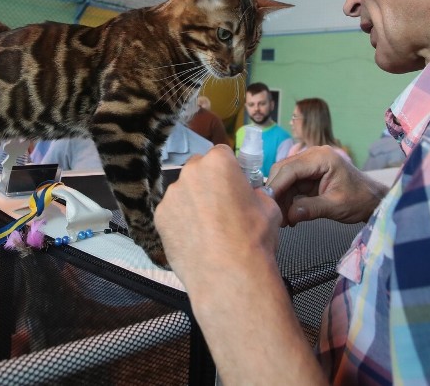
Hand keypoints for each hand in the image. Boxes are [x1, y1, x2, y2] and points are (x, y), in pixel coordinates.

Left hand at [155, 145, 328, 384]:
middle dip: (208, 183)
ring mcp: (171, 195)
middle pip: (198, 170)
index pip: (221, 153)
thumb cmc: (253, 239)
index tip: (233, 185)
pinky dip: (180, 222)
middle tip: (220, 208)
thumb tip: (250, 195)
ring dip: (192, 203)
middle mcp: (190, 172)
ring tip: (207, 229)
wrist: (228, 275)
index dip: (228, 170)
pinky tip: (194, 239)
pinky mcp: (159, 217)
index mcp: (218, 163)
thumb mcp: (269, 208)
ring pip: (183, 192)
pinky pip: (172, 213)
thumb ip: (255, 193)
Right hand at [266, 145, 387, 225]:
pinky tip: (289, 215)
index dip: (276, 186)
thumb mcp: (336, 206)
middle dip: (276, 193)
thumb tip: (289, 216)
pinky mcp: (309, 174)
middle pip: (283, 171)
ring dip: (281, 198)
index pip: (290, 169)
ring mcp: (310, 164)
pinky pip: (291, 185)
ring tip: (283, 220)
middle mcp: (312, 156)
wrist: (373, 200)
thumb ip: (311, 209)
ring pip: (284, 179)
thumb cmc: (360, 200)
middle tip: (274, 215)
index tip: (268, 205)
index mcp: (321, 157)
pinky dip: (288, 199)